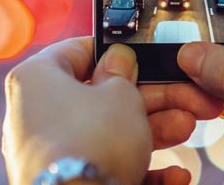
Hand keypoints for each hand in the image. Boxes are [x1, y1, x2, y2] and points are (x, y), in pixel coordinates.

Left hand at [3, 38, 223, 183]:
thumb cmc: (91, 140)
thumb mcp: (120, 93)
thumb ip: (123, 72)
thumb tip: (119, 59)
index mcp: (37, 78)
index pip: (77, 53)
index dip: (115, 53)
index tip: (145, 57)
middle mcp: (37, 114)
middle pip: (102, 97)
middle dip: (151, 98)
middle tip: (184, 96)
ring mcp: (52, 151)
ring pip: (109, 133)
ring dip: (154, 131)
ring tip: (186, 127)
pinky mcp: (68, 180)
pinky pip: (106, 165)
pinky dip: (140, 168)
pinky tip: (174, 174)